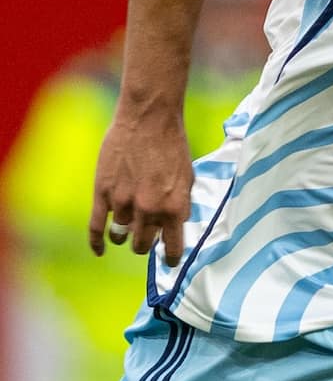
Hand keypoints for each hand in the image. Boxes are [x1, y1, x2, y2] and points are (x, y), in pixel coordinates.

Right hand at [89, 106, 193, 266]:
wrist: (150, 118)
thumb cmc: (173, 144)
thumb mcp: (188, 177)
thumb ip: (182, 204)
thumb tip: (177, 225)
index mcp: (175, 207)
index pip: (173, 247)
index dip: (172, 258)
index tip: (171, 262)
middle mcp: (149, 210)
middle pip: (143, 245)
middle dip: (146, 244)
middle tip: (148, 238)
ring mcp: (124, 203)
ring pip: (121, 236)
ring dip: (125, 236)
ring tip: (128, 231)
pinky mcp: (103, 193)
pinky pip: (97, 228)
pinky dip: (97, 242)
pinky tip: (100, 251)